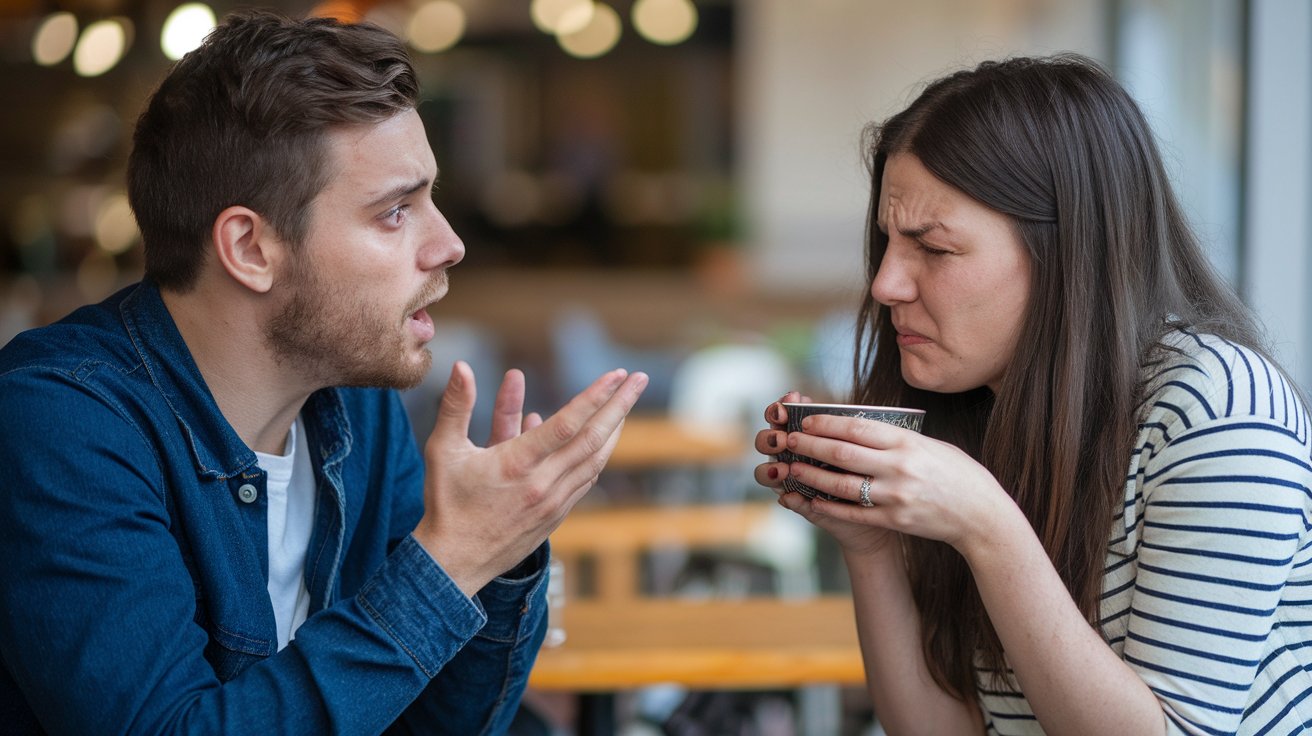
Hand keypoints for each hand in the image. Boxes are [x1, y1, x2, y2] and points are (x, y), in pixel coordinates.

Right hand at [414, 361, 647, 595]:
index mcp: (517, 464)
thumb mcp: (444, 450)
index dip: (595, 396)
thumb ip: (456, 406)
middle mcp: (542, 483)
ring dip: (615, 430)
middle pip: (593, 439)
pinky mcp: (556, 515)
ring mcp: (553, 502)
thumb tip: (461, 366)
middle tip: (639, 380)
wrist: (454, 563)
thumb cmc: (446, 503)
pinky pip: (586, 480)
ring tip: (626, 404)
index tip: (617, 375)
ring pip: (596, 461)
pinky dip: (598, 455)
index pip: (567, 423)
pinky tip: (604, 440)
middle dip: (620, 406)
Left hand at [782, 412, 1011, 554]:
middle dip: (810, 446)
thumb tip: (862, 428)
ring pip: (842, 484)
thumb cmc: (959, 475)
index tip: (806, 419)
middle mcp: (899, 467)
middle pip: (843, 453)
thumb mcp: (932, 446)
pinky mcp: (894, 520)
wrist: (982, 516)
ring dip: (812, 476)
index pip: (858, 427)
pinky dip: (829, 506)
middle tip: (788, 441)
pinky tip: (811, 500)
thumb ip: (899, 439)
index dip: (827, 423)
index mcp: (908, 443)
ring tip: (792, 469)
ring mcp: (895, 495)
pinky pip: (853, 513)